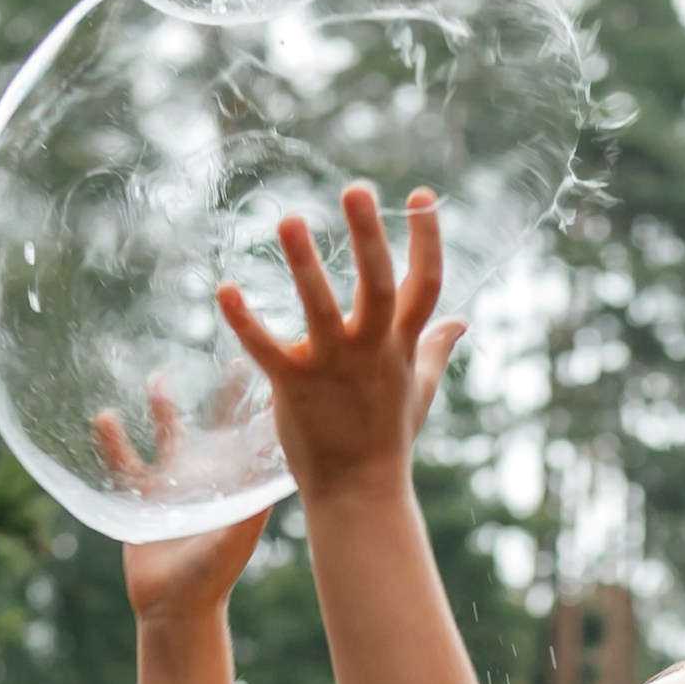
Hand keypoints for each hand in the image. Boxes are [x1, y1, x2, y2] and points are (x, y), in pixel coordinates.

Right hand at [99, 385, 273, 622]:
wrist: (173, 607)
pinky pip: (122, 462)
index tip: (266, 364)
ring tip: (158, 377)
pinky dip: (111, 441)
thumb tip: (273, 470)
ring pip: (166, 433)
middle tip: (221, 350)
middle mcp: (205, 476)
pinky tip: (103, 417)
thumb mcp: (236, 536)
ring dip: (162, 407)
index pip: (249, 433)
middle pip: (213, 422)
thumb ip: (249, 504)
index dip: (257, 402)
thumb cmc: (212, 576)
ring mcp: (172, 484)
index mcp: (231, 481)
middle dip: (218, 390)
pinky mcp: (140, 497)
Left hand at [217, 182, 466, 499]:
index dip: (427, 239)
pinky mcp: (295, 388)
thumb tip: (461, 320)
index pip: (426, 284)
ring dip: (304, 266)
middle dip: (370, 238)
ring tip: (289, 220)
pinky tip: (223, 288)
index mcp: (401, 345)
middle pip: (379, 286)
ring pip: (321, 309)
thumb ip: (435, 347)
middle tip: (355, 189)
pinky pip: (267, 350)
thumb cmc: (388, 439)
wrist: (358, 494)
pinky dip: (244, 321)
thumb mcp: (419, 388)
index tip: (419, 195)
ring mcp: (333, 368)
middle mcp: (371, 350)